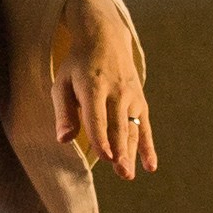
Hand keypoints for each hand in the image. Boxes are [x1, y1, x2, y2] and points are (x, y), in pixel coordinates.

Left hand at [51, 0, 155, 180]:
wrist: (105, 38)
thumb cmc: (77, 65)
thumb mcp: (62, 82)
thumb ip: (63, 112)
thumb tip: (63, 140)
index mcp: (93, 87)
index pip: (97, 117)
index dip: (102, 138)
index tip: (106, 157)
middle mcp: (116, 92)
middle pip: (118, 126)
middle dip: (120, 151)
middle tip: (122, 173)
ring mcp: (131, 96)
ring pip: (131, 128)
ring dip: (131, 152)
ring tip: (128, 175)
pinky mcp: (140, 101)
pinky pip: (145, 125)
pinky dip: (148, 146)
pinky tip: (150, 165)